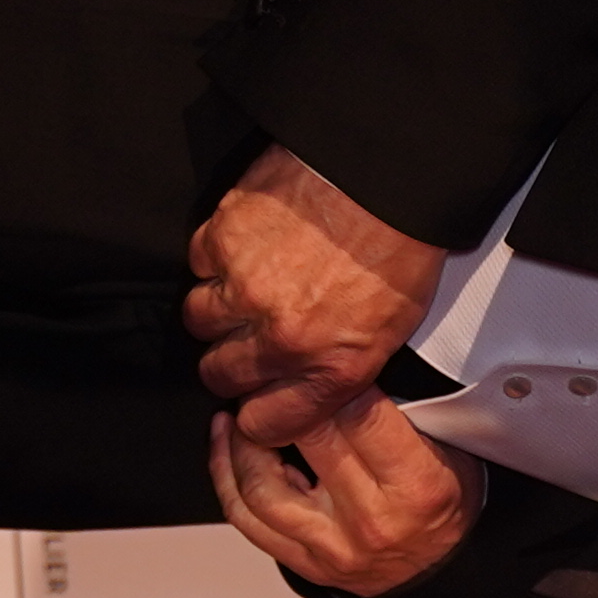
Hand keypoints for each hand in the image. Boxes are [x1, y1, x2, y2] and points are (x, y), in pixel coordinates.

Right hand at [186, 143, 451, 440]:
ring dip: (218, 308)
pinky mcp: (224, 238)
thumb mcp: (393, 329)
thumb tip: (300, 386)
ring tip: (248, 285)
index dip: (257, 411)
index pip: (263, 424)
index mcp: (332, 367)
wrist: (386, 172)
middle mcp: (284, 338)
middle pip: (219, 375)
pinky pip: (197, 263)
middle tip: (250, 334)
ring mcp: (247, 289)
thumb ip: (339, 368)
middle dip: (231, 360)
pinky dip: (215, 256)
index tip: (259, 396)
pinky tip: (248, 244)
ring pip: (199, 321)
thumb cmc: (400, 244)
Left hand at [209, 395, 479, 597]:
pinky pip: (246, 518)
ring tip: (240, 413)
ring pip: (260, 485)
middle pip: (305, 439)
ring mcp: (331, 548)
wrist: (440, 572)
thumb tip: (336, 369)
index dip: (329, 380)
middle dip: (282, 400)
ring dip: (241, 440)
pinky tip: (226, 446)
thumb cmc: (442, 502)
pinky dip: (227, 477)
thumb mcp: (446, 448)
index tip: (318, 363)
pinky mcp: (304, 564)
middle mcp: (371, 519)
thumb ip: (397, 410)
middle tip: (273, 378)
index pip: (356, 413)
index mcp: (415, 483)